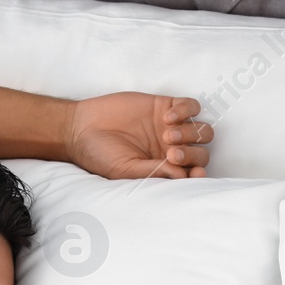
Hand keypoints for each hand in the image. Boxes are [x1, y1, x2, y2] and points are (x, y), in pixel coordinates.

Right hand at [65, 92, 214, 179]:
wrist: (83, 128)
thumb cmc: (102, 155)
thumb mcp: (126, 171)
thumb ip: (155, 173)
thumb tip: (183, 178)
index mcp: (166, 169)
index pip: (194, 173)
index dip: (200, 173)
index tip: (196, 173)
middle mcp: (172, 149)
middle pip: (201, 152)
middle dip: (192, 154)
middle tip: (171, 153)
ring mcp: (171, 127)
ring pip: (201, 130)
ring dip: (190, 133)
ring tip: (166, 134)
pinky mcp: (165, 105)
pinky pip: (190, 106)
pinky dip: (186, 111)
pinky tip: (167, 117)